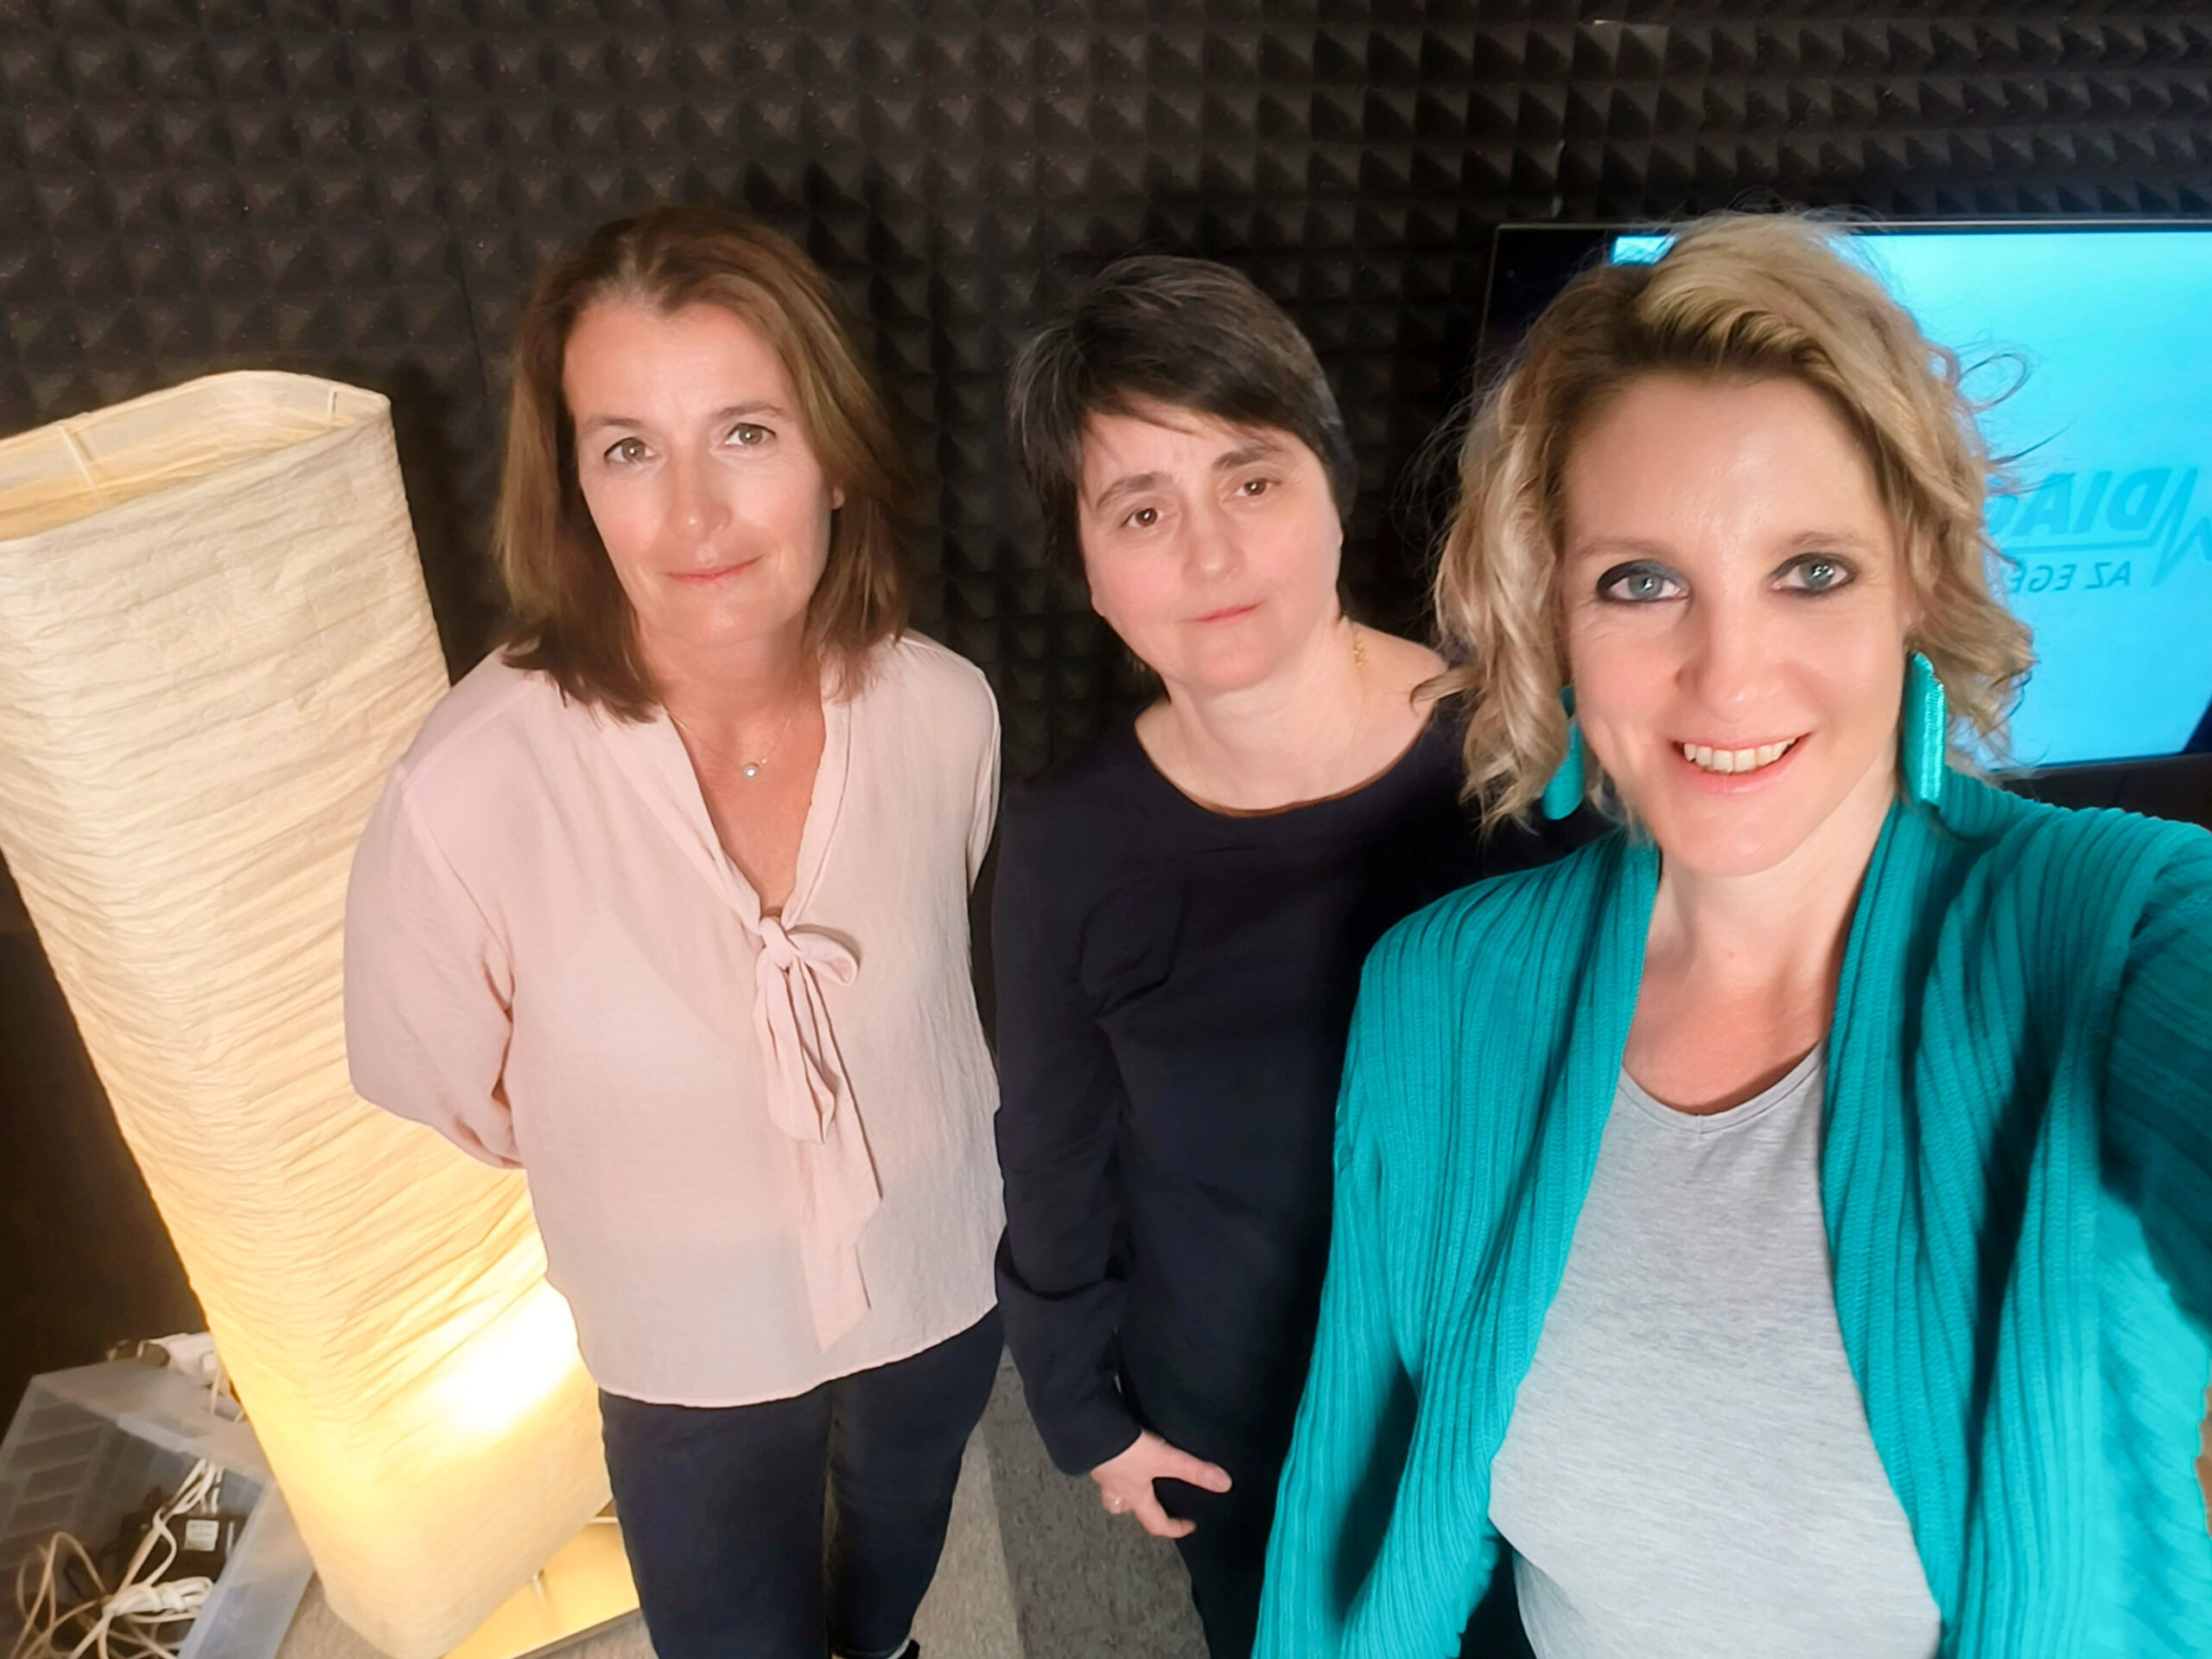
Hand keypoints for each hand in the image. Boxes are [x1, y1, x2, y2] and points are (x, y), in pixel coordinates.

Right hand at [1089, 1430, 1231, 1538]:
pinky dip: (1112, 1464)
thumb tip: (1224, 1484)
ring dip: (1121, 1489)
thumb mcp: (1164, 1460)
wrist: (1090, 1431)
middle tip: (1150, 1502)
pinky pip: (1104, 1467)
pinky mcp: (1094, 1454)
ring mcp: (1102, 1472)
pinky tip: (1118, 1453)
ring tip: (1132, 1477)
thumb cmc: (1126, 1453)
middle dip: (1137, 1508)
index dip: (1173, 1528)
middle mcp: (1116, 1489)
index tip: (1189, 1527)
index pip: (1155, 1522)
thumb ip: (1193, 1470)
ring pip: (1111, 1490)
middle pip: (1124, 1509)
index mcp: (1135, 1496)